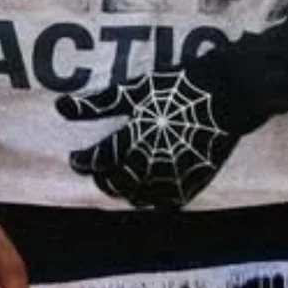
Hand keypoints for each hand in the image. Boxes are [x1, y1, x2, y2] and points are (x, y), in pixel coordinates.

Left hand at [57, 70, 237, 211]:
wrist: (229, 92)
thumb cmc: (179, 85)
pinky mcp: (194, 181)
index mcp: (135, 136)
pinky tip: (148, 190)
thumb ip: (96, 103)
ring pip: (139, 196)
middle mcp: (152, 159)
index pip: (99, 159)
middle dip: (103, 178)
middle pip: (117, 182)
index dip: (83, 161)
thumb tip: (58, 107)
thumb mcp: (135, 89)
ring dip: (125, 191)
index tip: (75, 158)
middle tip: (97, 172)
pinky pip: (167, 202)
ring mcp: (174, 173)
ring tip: (120, 180)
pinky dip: (152, 199)